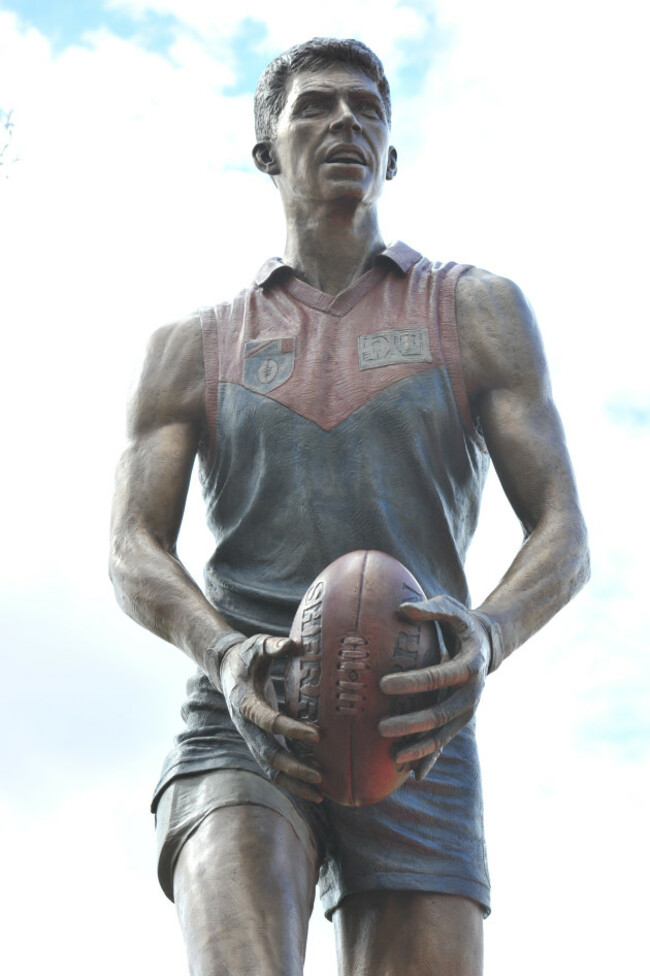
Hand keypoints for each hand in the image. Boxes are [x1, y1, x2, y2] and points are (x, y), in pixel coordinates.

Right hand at [217, 635, 322, 801]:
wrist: (226, 668)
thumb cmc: (246, 655)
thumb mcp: (257, 645)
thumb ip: (274, 646)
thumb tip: (295, 644)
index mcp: (245, 702)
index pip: (269, 721)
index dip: (292, 729)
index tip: (317, 734)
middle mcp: (246, 725)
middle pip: (268, 753)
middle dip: (294, 766)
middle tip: (320, 774)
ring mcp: (251, 736)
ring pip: (270, 768)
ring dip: (293, 782)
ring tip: (320, 793)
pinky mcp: (259, 741)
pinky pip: (273, 766)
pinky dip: (291, 780)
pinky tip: (313, 789)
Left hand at [378, 594, 491, 779]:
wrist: (486, 645)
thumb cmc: (460, 624)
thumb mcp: (450, 609)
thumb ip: (428, 610)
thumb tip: (401, 608)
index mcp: (469, 665)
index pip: (438, 675)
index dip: (412, 682)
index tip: (383, 684)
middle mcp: (472, 693)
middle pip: (440, 713)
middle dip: (411, 723)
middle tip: (380, 727)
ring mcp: (467, 710)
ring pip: (443, 734)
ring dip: (419, 748)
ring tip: (392, 758)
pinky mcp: (460, 720)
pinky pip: (444, 741)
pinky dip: (430, 758)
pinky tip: (413, 775)